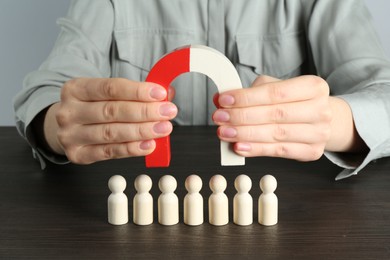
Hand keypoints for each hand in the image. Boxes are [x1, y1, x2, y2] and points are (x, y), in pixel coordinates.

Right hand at [44, 78, 176, 163]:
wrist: (67, 127)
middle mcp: (70, 111)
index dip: (137, 91)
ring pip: (112, 133)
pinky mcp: (78, 154)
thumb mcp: (106, 94)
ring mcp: (71, 135)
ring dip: (142, 131)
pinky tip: (149, 145)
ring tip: (163, 129)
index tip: (160, 94)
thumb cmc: (92, 108)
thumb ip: (134, 93)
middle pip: (112, 111)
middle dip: (145, 112)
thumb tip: (166, 94)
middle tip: (168, 112)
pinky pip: (109, 153)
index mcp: (76, 89)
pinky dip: (132, 149)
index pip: (111, 87)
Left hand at [213, 75, 332, 160]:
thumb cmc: (294, 102)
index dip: (246, 97)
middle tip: (219, 118)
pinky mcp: (312, 151)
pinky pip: (279, 151)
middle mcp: (320, 110)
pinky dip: (256, 149)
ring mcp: (319, 133)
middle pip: (275, 114)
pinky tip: (239, 146)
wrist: (321, 120)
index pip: (275, 92)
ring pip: (276, 134)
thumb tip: (220, 100)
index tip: (224, 100)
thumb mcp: (276, 88)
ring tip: (224, 133)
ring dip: (245, 134)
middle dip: (242, 116)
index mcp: (314, 87)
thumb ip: (250, 92)